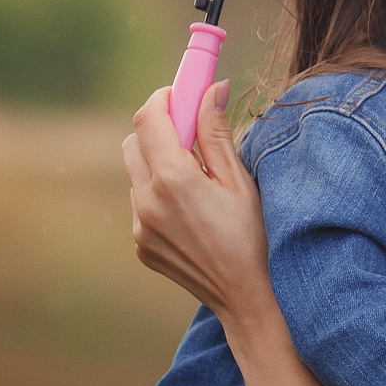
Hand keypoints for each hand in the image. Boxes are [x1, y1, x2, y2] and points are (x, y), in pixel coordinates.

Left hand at [122, 82, 278, 325]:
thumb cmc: (251, 235)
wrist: (243, 296)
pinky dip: (157, 193)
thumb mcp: (239, 180)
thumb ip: (216, 132)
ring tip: (195, 178)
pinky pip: (139, 203)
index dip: (163, 97)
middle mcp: (146, 201)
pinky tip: (190, 209)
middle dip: (158, 127)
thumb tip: (211, 88)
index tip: (180, 92)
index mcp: (173, 180)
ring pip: (135, 172)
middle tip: (188, 129)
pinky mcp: (139, 244)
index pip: (150, 119)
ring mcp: (138, 225)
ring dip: (158, 162)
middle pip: (133, 141)